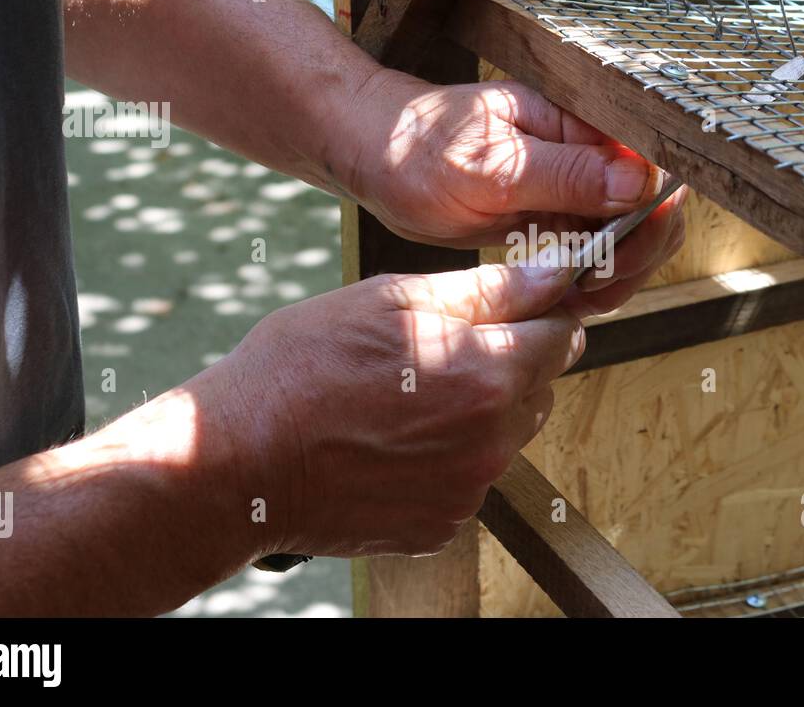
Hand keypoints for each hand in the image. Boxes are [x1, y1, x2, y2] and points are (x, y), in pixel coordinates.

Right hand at [202, 263, 582, 557]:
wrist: (239, 460)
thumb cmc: (302, 367)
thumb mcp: (390, 300)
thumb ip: (486, 290)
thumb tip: (553, 276)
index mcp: (487, 374)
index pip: (564, 337)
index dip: (539, 317)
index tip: (509, 313)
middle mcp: (491, 441)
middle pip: (538, 390)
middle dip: (506, 367)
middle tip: (433, 356)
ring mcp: (467, 491)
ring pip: (504, 438)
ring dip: (476, 416)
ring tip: (402, 402)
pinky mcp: (441, 526)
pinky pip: (467, 482)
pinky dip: (444, 462)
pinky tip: (391, 445)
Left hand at [337, 71, 687, 315]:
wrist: (376, 155)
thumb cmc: (420, 146)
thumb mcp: (491, 165)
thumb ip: (566, 174)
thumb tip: (639, 182)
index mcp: (579, 124)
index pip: (649, 168)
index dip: (648, 217)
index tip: (615, 254)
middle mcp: (585, 153)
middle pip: (651, 207)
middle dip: (638, 252)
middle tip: (597, 286)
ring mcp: (573, 187)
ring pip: (628, 235)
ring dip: (619, 273)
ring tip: (583, 298)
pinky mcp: (554, 216)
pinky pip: (594, 250)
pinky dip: (592, 279)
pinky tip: (570, 298)